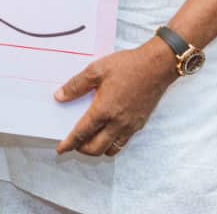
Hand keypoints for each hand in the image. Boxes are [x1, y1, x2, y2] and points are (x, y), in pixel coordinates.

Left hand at [54, 39, 177, 156]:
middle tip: (73, 143)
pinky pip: (123, 142)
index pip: (82, 133)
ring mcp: (130, 126)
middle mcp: (118, 123)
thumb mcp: (96, 70)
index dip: (70, 143)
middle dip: (82, 149)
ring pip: (111, 149)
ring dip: (98, 149)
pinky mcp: (139, 124)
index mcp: (104, 110)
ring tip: (88, 140)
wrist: (157, 67)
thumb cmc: (128, 66)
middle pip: (96, 148)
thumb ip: (76, 85)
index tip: (61, 149)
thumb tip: (60, 96)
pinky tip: (106, 133)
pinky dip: (112, 144)